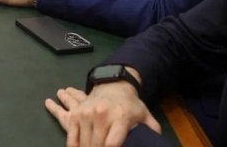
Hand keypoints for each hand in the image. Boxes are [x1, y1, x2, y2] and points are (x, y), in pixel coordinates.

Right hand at [44, 83, 159, 146]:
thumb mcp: (145, 116)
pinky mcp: (76, 114)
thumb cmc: (130, 106)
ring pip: (84, 142)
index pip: (112, 143)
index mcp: (120, 117)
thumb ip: (151, 131)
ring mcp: (86, 113)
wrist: (113, 86)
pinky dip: (74, 146)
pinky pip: (72, 136)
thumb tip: (155, 142)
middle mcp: (101, 114)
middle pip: (97, 145)